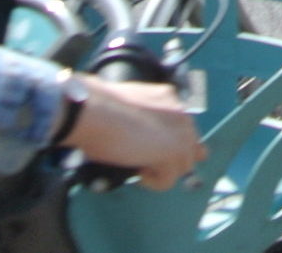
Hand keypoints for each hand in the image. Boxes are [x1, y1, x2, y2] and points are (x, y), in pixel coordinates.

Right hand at [61, 76, 206, 190]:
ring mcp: (182, 134)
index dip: (166, 143)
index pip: (183, 128)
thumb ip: (143, 120)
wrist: (92, 110)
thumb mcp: (128, 109)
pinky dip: (151, 182)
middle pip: (190, 149)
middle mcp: (182, 114)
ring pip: (183, 166)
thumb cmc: (97, 109)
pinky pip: (168, 180)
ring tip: (136, 166)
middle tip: (142, 162)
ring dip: (160, 171)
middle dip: (168, 160)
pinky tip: (137, 172)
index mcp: (169, 98)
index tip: (147, 150)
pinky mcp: (174, 152)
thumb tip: (140, 139)